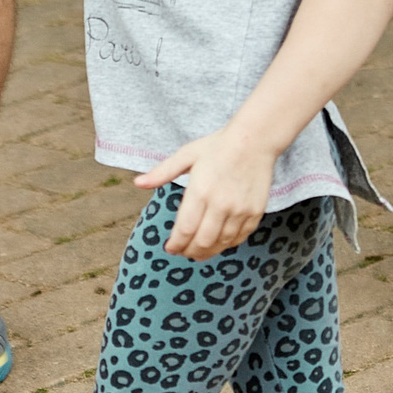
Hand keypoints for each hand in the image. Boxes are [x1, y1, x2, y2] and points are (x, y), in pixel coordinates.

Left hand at [134, 124, 286, 259]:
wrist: (255, 139)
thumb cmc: (217, 146)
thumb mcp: (186, 155)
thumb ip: (162, 172)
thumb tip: (137, 183)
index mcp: (200, 191)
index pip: (185, 230)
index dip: (176, 244)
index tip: (170, 248)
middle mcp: (221, 204)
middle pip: (202, 241)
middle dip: (189, 251)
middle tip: (182, 252)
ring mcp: (240, 210)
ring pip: (222, 243)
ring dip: (208, 252)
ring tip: (197, 252)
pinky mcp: (255, 212)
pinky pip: (240, 237)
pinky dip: (227, 245)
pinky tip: (218, 244)